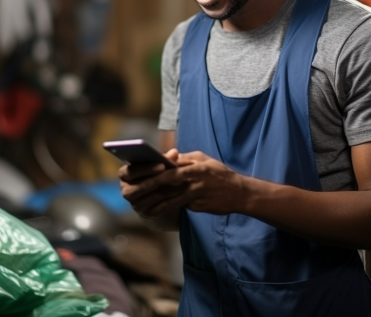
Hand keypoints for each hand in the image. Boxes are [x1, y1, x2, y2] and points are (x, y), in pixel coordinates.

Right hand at [118, 148, 183, 216]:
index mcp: (124, 175)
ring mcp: (136, 204)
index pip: (130, 171)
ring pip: (154, 195)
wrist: (155, 197)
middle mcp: (126, 191)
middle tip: (177, 173)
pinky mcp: (147, 213)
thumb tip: (174, 152)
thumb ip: (164, 158)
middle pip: (142, 185)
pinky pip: (161, 206)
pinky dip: (173, 198)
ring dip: (171, 187)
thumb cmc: (154, 174)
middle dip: (161, 178)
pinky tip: (184, 192)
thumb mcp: (157, 165)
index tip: (162, 164)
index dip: (146, 168)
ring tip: (184, 180)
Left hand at [122, 151, 245, 216]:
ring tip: (138, 204)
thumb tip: (168, 159)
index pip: (168, 171)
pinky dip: (164, 208)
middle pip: (165, 186)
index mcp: (194, 168)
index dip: (152, 174)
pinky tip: (153, 209)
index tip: (138, 176)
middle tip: (131, 192)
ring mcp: (195, 196)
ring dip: (152, 202)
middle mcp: (193, 182)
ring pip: (169, 200)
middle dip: (146, 189)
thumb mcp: (204, 159)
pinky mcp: (197, 207)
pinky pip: (178, 206)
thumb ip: (185, 160)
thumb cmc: (220, 173)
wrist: (239, 193)